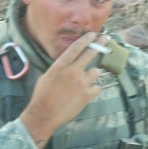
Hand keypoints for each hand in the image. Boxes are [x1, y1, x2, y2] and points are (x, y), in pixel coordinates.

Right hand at [20, 32, 105, 148]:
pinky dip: (94, 89)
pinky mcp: (87, 95)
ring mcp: (81, 83)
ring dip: (93, 74)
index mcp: (60, 65)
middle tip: (105, 39)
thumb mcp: (47, 76)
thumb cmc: (42, 95)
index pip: (76, 48)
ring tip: (88, 79)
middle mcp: (73, 71)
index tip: (92, 34)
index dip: (85, 39)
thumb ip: (60, 69)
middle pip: (90, 54)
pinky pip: (97, 88)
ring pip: (96, 72)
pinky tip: (88, 92)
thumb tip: (68, 64)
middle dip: (99, 44)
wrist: (44, 114)